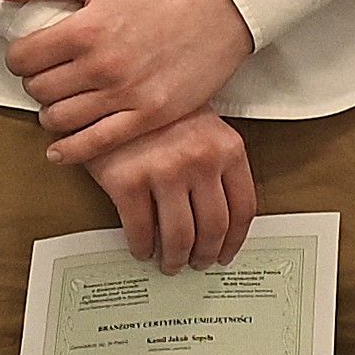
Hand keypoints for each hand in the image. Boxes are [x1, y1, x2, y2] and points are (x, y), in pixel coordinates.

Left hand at [0, 0, 252, 164]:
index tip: (28, 56)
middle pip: (39, 90)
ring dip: (51, 114)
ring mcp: (126, 95)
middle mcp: (101, 66)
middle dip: (36, 84)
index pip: (22, 58)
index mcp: (85, 28)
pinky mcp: (149, 116)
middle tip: (48, 77)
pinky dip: (70, 151)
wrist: (224, 4)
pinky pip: (96, 144)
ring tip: (59, 104)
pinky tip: (59, 149)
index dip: (18, 58)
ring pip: (60, 120)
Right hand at [85, 112, 257, 270]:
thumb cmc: (159, 112)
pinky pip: (140, 231)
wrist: (111, 91)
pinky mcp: (126, 180)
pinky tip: (141, 248)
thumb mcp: (203, 128)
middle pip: (213, 228)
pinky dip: (142, 248)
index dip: (235, 240)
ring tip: (169, 262)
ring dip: (175, 259)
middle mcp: (200, 159)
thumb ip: (217, 167)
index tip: (226, 254)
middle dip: (204, 254)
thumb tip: (221, 223)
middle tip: (196, 263)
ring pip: (179, 237)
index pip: (243, 208)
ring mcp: (163, 170)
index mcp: (226, 147)